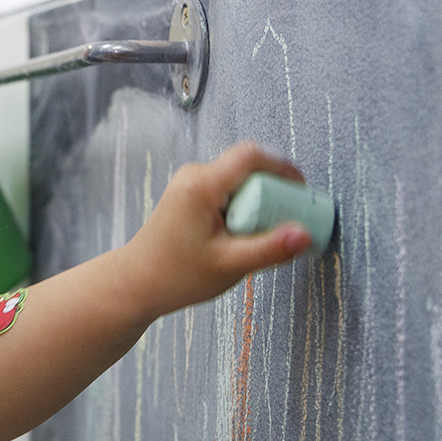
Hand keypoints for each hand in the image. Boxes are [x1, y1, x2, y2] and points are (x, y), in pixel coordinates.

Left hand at [121, 141, 309, 318]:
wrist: (136, 284)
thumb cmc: (176, 276)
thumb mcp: (229, 265)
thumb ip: (269, 249)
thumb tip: (305, 235)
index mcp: (201, 185)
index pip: (251, 156)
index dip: (283, 168)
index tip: (301, 192)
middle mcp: (194, 175)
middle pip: (248, 167)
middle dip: (273, 190)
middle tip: (286, 221)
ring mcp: (190, 183)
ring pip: (239, 179)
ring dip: (258, 201)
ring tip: (264, 234)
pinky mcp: (191, 194)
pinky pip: (228, 190)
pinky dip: (243, 207)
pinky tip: (244, 235)